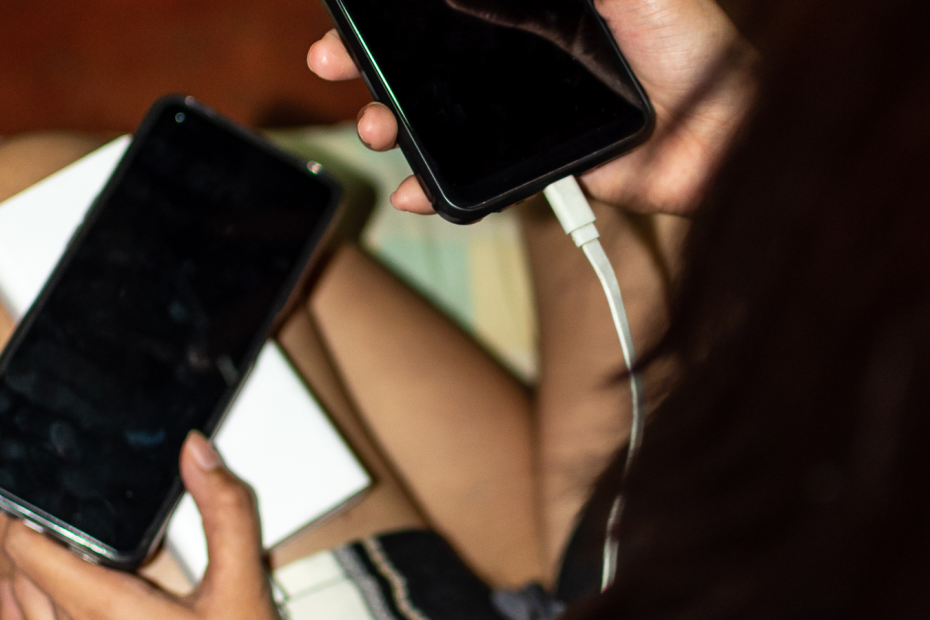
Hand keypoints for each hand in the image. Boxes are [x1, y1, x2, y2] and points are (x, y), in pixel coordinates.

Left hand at [0, 432, 277, 619]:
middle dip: (15, 538)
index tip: (22, 490)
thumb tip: (196, 451)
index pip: (32, 555)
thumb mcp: (242, 581)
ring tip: (22, 545)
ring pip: (14, 614)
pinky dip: (18, 609)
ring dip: (11, 576)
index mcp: (110, 612)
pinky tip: (27, 598)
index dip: (18, 517)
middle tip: (23, 505)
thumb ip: (226, 510)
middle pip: (15, 580)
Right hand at [307, 0, 756, 215]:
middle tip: (337, 66)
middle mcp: (521, 62)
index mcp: (533, 10)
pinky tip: (414, 189)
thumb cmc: (685, 42)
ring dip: (394, 125)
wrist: (719, 127)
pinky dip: (439, 189)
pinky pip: (476, 179)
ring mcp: (524, 117)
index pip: (446, 10)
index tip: (356, 18)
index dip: (397, 16)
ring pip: (441, 123)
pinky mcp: (536, 166)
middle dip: (375, 66)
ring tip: (376, 128)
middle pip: (429, 63)